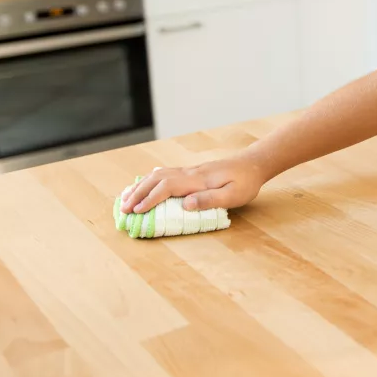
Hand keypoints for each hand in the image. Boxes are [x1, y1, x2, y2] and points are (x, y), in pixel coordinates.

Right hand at [119, 155, 268, 213]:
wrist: (253, 164)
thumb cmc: (245, 183)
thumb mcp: (233, 195)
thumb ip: (210, 200)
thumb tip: (185, 205)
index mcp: (198, 180)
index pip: (167, 187)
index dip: (150, 199)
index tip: (137, 211)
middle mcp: (189, 173)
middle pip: (157, 179)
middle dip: (138, 194)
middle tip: (123, 209)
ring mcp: (189, 171)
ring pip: (158, 175)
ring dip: (141, 186)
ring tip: (126, 198)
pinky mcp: (191, 172)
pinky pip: (165, 174)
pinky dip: (150, 180)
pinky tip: (144, 184)